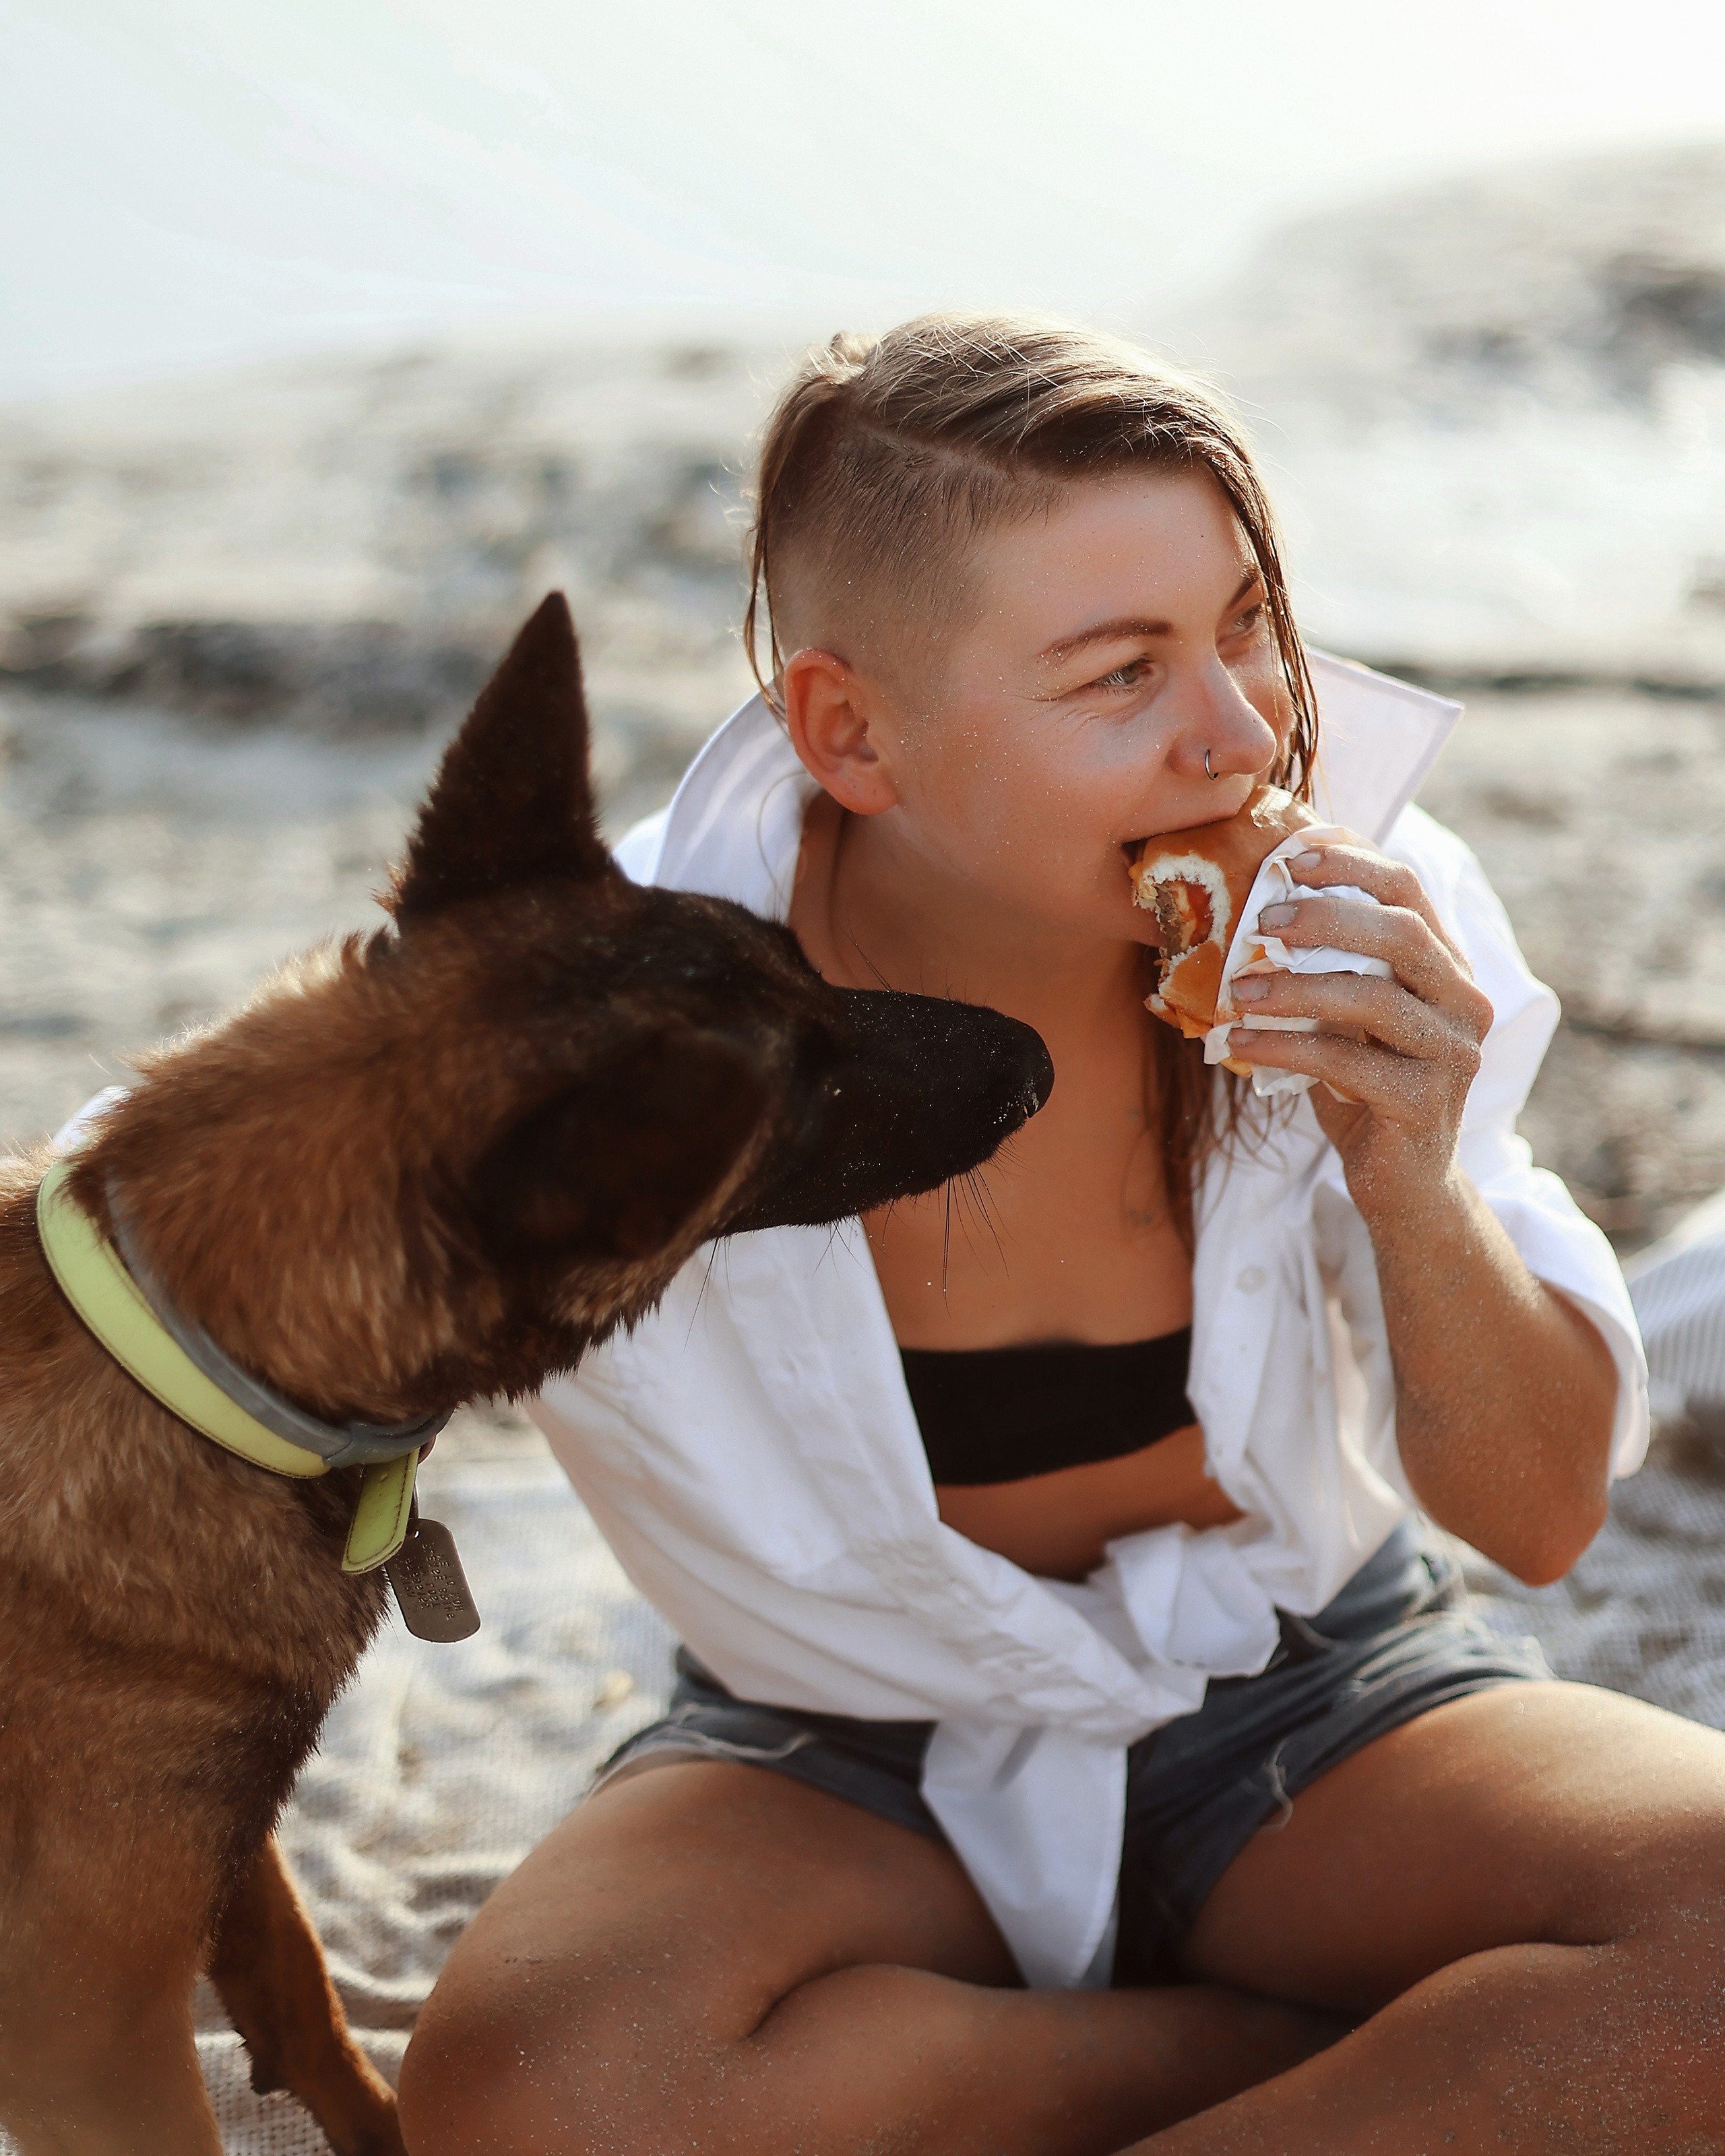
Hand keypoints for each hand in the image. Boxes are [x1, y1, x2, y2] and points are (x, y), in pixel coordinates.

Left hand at [1225, 842, 1493, 1218]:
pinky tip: (1239, 1042)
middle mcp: (1465, 1001)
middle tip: (1260, 922)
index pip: (1410, 891)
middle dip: (1325, 917)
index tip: (1290, 858)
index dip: (1352, 865)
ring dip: (1294, 988)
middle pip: (1401, 933)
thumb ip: (1326, 967)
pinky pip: (1347, 1061)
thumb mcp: (1346, 1018)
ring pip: (1372, 998)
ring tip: (1235, 991)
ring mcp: (1453, 1053)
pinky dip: (1284, 1048)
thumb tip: (1252, 914)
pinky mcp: (1425, 1102)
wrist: (1402, 1183)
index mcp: (1447, 967)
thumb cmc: (1364, 1087)